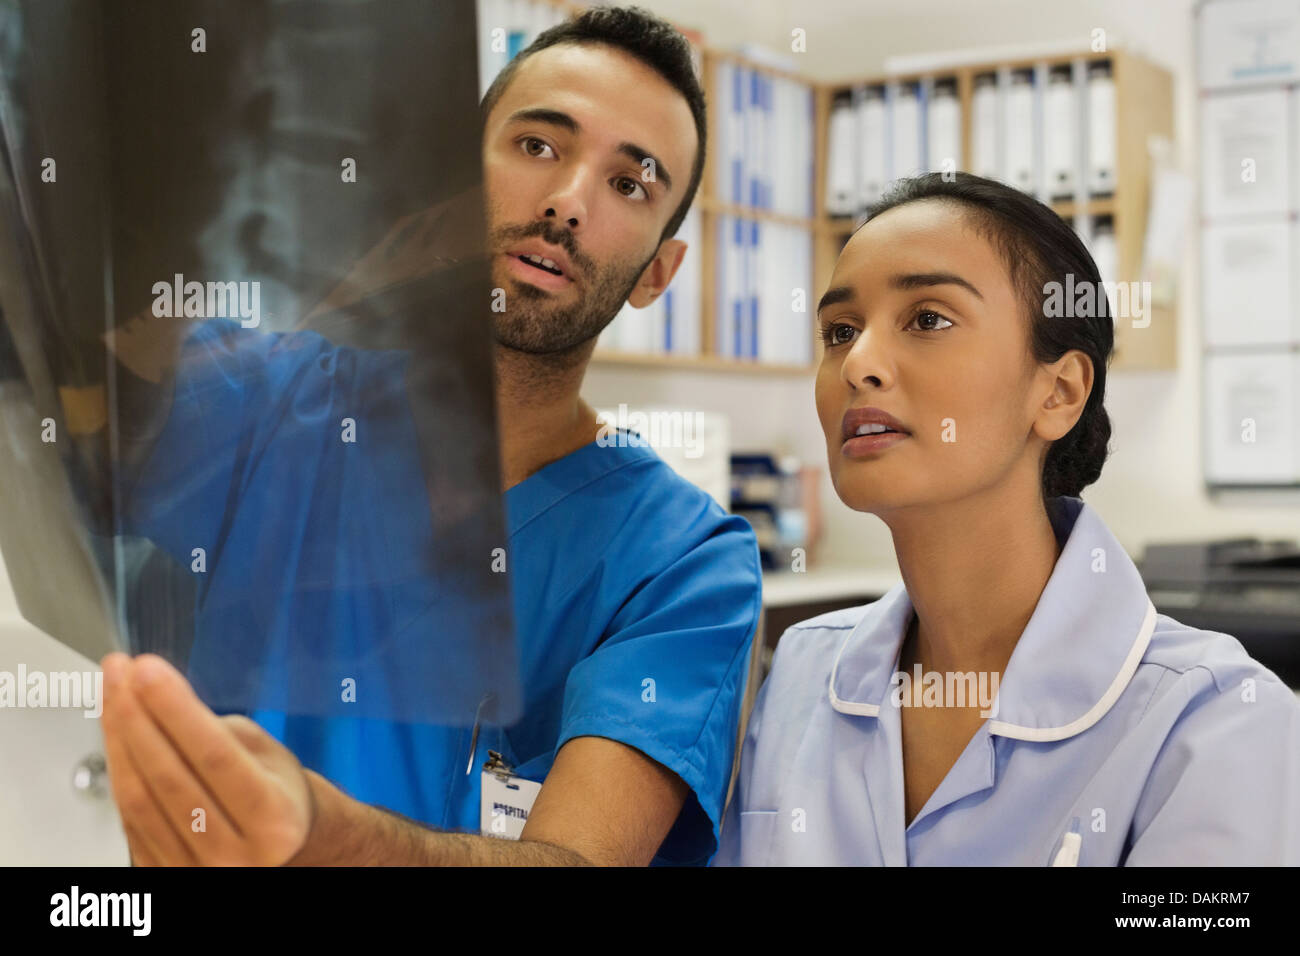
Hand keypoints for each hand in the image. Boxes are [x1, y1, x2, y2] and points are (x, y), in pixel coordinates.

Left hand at [99, 652, 315, 865]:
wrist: (279, 850)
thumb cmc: (276, 796)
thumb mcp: (270, 756)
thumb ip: (219, 734)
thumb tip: (156, 697)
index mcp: (275, 819)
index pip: (215, 756)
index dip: (176, 709)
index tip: (148, 670)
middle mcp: (236, 854)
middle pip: (169, 778)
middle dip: (136, 716)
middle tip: (121, 672)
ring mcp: (197, 871)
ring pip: (138, 800)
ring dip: (118, 738)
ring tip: (113, 693)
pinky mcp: (164, 876)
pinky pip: (127, 818)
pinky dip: (118, 769)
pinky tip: (116, 734)